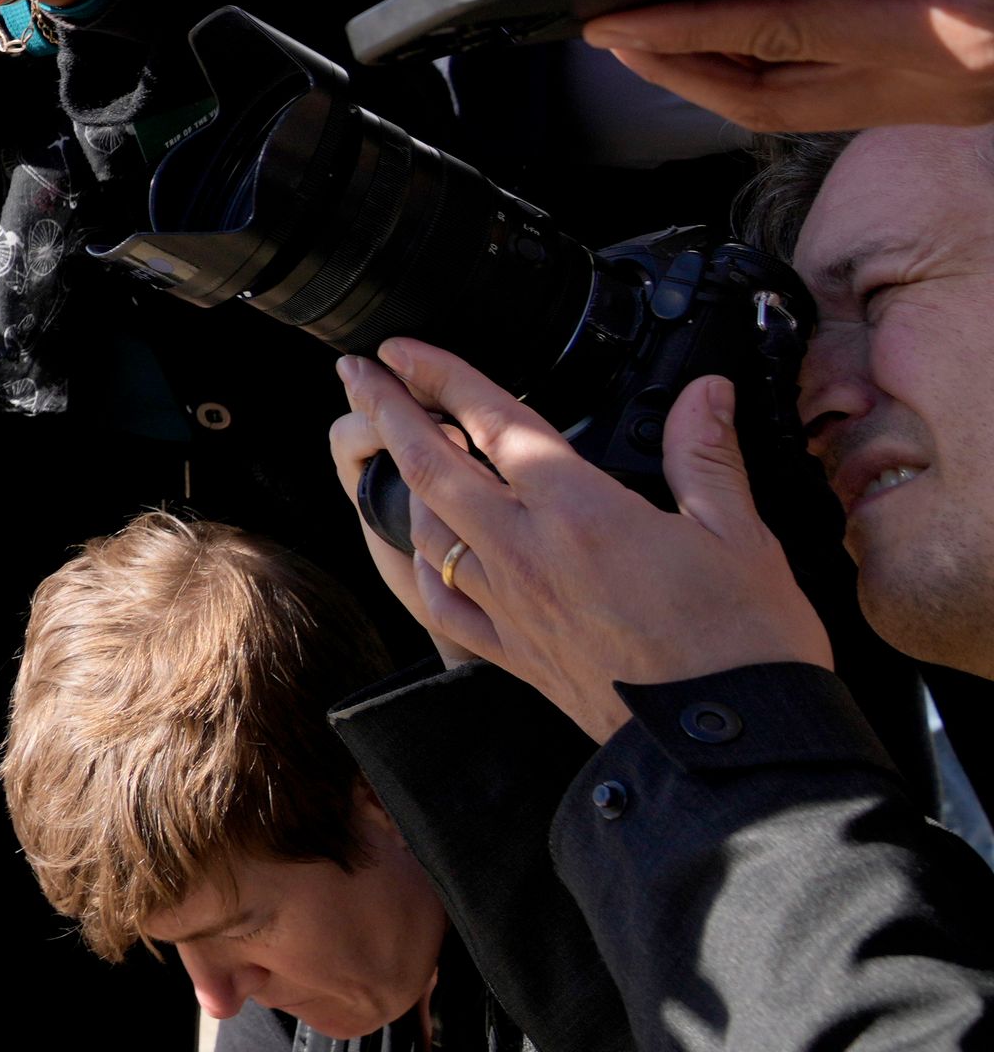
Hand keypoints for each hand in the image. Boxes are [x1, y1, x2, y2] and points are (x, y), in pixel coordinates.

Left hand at [331, 341, 831, 742]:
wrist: (734, 750)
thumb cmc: (745, 645)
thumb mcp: (741, 537)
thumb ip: (705, 455)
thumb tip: (705, 391)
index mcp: (579, 511)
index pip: (491, 420)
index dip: (438, 374)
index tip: (399, 349)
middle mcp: (527, 552)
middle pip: (428, 466)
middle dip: (383, 410)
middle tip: (354, 374)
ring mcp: (512, 606)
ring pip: (427, 530)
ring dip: (405, 482)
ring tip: (398, 451)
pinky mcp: (514, 655)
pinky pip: (443, 602)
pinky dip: (425, 565)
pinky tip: (427, 548)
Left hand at [583, 0, 993, 127]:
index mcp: (952, 42)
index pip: (786, 34)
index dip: (688, 26)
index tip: (613, 21)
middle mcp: (944, 88)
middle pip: (778, 99)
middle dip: (684, 69)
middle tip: (610, 36)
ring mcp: (948, 97)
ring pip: (805, 109)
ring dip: (724, 76)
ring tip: (652, 40)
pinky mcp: (951, 88)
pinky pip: (840, 97)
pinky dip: (776, 70)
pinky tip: (743, 38)